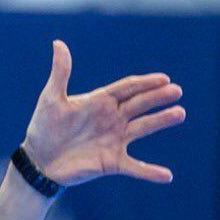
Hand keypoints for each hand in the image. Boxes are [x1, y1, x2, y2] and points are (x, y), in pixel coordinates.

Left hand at [21, 40, 183, 187]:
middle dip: (158, 97)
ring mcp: (114, 140)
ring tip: (179, 113)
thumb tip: (58, 43)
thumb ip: (61, 72)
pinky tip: (167, 176)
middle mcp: (112, 118)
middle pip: (139, 104)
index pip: (127, 88)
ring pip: (143, 128)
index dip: (145, 83)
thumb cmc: (44, 126)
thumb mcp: (52, 97)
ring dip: (161, 121)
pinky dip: (150, 172)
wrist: (39, 159)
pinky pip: (135, 167)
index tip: (164, 78)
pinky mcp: (112, 162)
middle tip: (176, 90)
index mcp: (100, 101)